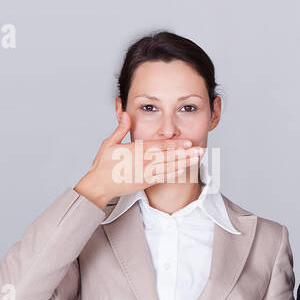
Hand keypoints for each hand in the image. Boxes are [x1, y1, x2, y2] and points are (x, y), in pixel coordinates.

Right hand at [73, 114, 203, 209]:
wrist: (99, 186)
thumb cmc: (103, 164)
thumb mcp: (109, 143)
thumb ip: (120, 129)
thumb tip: (126, 114)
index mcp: (135, 151)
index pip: (159, 146)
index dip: (175, 144)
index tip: (188, 142)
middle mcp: (143, 162)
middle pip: (168, 156)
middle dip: (186, 153)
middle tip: (200, 150)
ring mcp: (145, 173)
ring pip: (168, 167)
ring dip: (184, 163)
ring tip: (197, 159)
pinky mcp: (145, 182)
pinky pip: (162, 178)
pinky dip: (173, 174)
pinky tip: (184, 170)